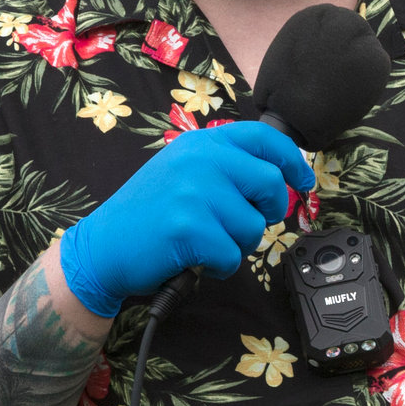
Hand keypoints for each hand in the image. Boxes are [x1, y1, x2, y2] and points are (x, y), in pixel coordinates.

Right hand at [58, 122, 314, 316]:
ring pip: (253, 226)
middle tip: (244, 225)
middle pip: (270, 184)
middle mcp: (200, 160)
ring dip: (237, 245)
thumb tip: (280, 179)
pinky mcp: (189, 228)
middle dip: (268, 212)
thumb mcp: (182, 171)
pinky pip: (232, 255)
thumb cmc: (148, 215)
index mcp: (201, 143)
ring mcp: (194, 192)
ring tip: (205, 242)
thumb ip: (224, 166)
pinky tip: (195, 259)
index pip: (265, 139)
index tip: (303, 181)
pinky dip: (219, 266)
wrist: (102, 247)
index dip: (292, 162)